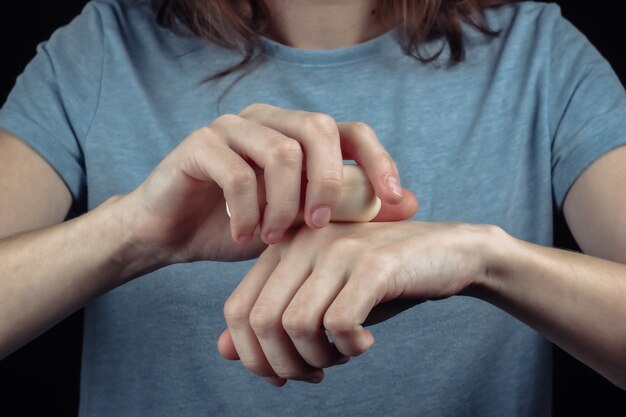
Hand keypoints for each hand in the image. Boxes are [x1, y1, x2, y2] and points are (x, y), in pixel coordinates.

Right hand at [119, 103, 410, 264]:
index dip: (378, 159)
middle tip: (317, 226)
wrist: (172, 233)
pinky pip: (237, 171)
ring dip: (283, 205)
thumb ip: (349, 211)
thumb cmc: (240, 226)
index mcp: (296, 134)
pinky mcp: (199, 144)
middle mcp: (268, 120)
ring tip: (272, 238)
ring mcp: (232, 127)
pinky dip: (247, 210)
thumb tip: (411, 203)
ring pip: (279, 152)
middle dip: (326, 183)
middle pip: (318, 129)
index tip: (393, 198)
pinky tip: (243, 234)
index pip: (350, 130)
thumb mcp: (302, 226)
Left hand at [218, 221, 498, 384]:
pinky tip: (365, 342)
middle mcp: (303, 241)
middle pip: (260, 322)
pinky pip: (338, 323)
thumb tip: (223, 352)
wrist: (448, 252)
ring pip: (295, 325)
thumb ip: (272, 321)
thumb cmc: (379, 282)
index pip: (237, 311)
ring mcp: (337, 249)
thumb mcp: (321, 302)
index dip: (254, 356)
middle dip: (283, 365)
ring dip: (317, 359)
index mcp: (284, 247)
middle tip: (316, 374)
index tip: (286, 374)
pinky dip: (348, 347)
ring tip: (342, 355)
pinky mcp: (373, 264)